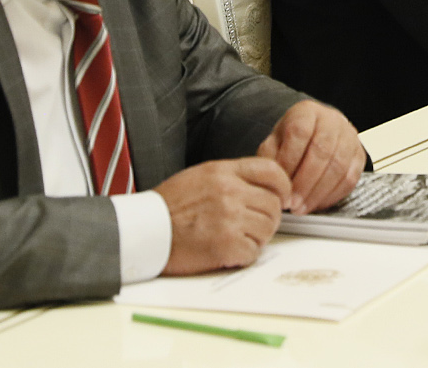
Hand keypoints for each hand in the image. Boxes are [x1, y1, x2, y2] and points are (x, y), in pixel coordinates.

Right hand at [155, 157, 291, 274]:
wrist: (144, 231)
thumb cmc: (169, 207)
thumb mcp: (201, 176)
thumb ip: (233, 178)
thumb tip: (263, 189)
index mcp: (223, 172)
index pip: (272, 171)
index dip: (283, 186)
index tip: (282, 197)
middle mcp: (229, 191)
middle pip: (273, 204)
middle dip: (267, 218)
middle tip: (251, 226)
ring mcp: (229, 218)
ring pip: (267, 229)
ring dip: (256, 238)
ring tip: (235, 238)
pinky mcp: (225, 245)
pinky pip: (253, 251)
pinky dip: (244, 255)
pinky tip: (227, 252)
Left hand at [257, 100, 364, 213]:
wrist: (316, 133)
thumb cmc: (293, 140)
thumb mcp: (275, 142)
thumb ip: (271, 158)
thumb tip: (274, 182)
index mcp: (307, 112)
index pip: (300, 132)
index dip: (289, 161)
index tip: (280, 184)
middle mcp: (332, 120)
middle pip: (322, 151)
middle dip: (305, 183)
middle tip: (292, 203)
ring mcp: (349, 136)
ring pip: (338, 167)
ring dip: (318, 193)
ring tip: (302, 208)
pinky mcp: (359, 154)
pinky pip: (350, 178)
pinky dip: (332, 195)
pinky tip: (317, 203)